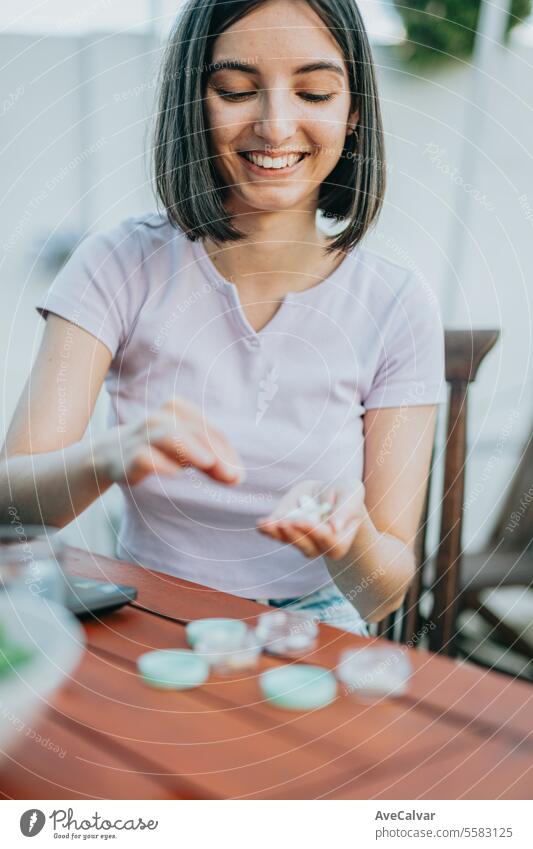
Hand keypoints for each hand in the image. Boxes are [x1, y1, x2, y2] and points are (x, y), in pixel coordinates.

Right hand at [96, 396, 244, 487]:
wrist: (112, 454)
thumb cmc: (160, 450)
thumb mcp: (189, 453)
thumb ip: (214, 463)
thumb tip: (238, 477)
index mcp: (178, 409)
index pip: (210, 431)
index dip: (227, 452)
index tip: (239, 476)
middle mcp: (162, 418)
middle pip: (195, 432)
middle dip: (217, 453)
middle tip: (233, 476)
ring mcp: (144, 436)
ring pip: (169, 436)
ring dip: (191, 449)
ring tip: (208, 462)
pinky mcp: (129, 457)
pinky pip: (144, 457)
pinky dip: (160, 463)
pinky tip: (174, 473)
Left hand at [256, 479, 365, 559]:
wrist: (329, 491)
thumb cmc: (345, 493)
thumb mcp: (351, 494)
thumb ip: (345, 509)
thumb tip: (335, 527)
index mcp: (339, 541)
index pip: (328, 540)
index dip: (314, 531)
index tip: (301, 521)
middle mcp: (319, 546)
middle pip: (306, 546)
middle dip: (295, 534)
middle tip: (285, 522)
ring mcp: (300, 539)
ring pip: (289, 541)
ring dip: (277, 533)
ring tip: (268, 523)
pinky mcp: (285, 529)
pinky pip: (275, 534)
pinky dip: (267, 530)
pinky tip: (261, 524)